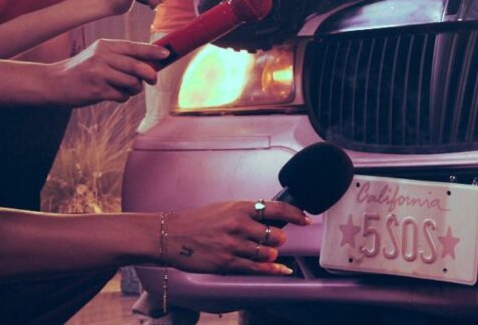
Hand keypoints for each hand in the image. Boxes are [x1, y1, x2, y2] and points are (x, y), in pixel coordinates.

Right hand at [45, 39, 170, 105]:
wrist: (54, 82)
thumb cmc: (83, 69)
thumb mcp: (99, 55)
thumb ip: (121, 57)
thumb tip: (151, 64)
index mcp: (105, 46)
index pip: (134, 47)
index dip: (152, 52)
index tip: (166, 55)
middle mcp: (102, 57)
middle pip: (137, 66)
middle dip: (150, 75)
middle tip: (153, 80)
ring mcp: (99, 73)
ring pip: (131, 82)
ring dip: (134, 89)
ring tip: (126, 88)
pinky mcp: (96, 90)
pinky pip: (121, 95)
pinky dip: (123, 97)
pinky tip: (114, 95)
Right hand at [162, 199, 307, 275]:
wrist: (172, 236)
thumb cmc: (199, 221)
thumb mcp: (226, 208)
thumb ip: (249, 212)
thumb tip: (274, 216)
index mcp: (241, 208)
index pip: (277, 208)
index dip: (296, 214)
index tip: (305, 219)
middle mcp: (239, 225)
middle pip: (276, 235)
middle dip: (278, 240)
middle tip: (273, 240)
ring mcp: (233, 245)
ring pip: (267, 253)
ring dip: (270, 254)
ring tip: (263, 252)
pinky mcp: (226, 263)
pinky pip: (256, 268)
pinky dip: (273, 270)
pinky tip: (282, 269)